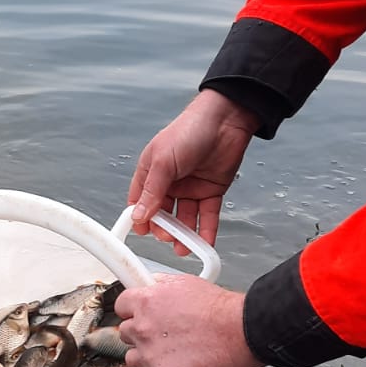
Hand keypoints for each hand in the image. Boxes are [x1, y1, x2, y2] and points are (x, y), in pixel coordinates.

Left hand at [115, 275, 262, 366]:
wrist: (239, 334)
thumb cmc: (219, 311)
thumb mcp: (186, 284)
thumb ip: (161, 287)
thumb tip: (150, 285)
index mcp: (145, 303)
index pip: (121, 307)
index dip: (132, 311)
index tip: (139, 315)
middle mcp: (142, 329)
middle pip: (126, 334)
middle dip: (142, 335)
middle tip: (164, 336)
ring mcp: (149, 357)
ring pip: (134, 360)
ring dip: (149, 358)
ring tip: (174, 353)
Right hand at [128, 89, 257, 250]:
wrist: (226, 119)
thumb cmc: (191, 129)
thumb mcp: (164, 160)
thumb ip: (152, 190)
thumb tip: (139, 215)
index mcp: (152, 172)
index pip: (140, 201)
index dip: (140, 218)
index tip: (142, 232)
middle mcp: (170, 182)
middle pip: (162, 214)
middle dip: (164, 229)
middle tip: (168, 237)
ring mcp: (190, 188)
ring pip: (184, 218)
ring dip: (184, 235)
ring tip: (184, 247)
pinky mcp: (210, 191)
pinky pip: (207, 215)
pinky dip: (206, 230)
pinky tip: (205, 243)